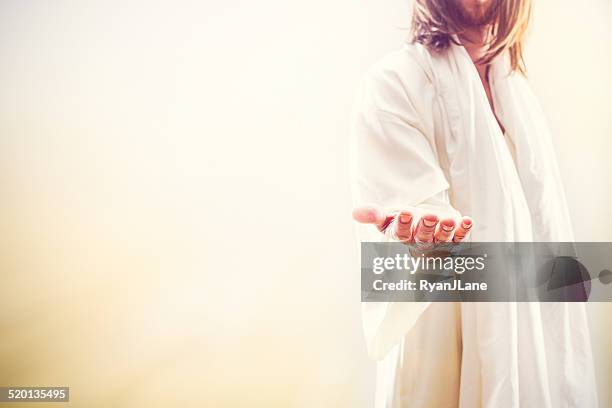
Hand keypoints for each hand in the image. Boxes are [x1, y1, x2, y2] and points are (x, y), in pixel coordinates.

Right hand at [352, 205, 472, 243]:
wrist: (420, 228)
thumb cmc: (401, 224)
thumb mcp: (385, 218)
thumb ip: (373, 215)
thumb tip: (355, 213)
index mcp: (401, 239)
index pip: (401, 234)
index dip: (403, 225)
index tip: (405, 213)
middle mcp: (419, 244)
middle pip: (422, 238)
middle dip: (426, 227)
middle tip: (429, 216)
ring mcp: (437, 244)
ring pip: (442, 239)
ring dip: (446, 231)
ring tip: (449, 221)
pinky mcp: (452, 242)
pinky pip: (459, 238)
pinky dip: (464, 231)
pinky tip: (468, 221)